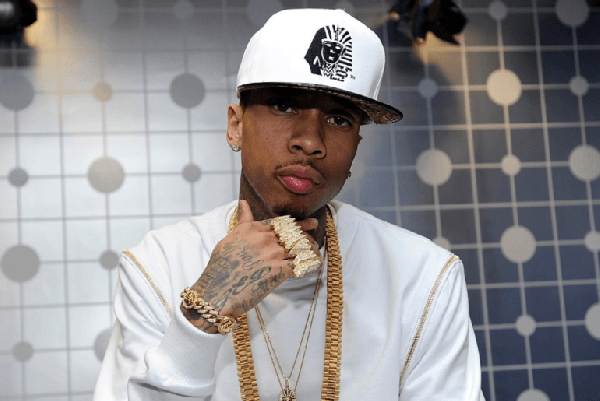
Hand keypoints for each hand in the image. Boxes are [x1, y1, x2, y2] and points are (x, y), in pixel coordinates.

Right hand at [182, 200, 321, 333]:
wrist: (218, 289)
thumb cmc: (220, 266)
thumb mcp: (230, 238)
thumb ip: (243, 221)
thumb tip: (243, 203)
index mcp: (254, 229)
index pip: (282, 222)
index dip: (299, 224)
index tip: (311, 224)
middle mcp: (266, 238)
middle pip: (294, 233)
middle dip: (307, 234)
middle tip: (314, 233)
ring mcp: (274, 254)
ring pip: (300, 247)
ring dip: (309, 249)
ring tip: (314, 250)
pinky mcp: (280, 270)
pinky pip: (301, 264)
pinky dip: (309, 264)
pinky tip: (314, 264)